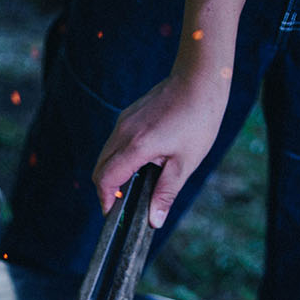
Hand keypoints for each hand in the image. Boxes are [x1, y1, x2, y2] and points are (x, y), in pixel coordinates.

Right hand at [93, 65, 231, 227]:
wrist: (199, 79)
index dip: (105, 200)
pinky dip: (120, 157)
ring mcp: (124, 121)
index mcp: (136, 147)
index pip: (105, 179)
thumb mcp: (185, 163)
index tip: (114, 213)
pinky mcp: (128, 115)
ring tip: (134, 183)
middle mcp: (123, 133)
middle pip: (99, 168)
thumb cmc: (197, 119)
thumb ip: (165, 193)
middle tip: (123, 203)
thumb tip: (154, 220)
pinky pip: (115, 142)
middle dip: (106, 189)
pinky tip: (141, 161)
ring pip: (106, 155)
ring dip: (113, 172)